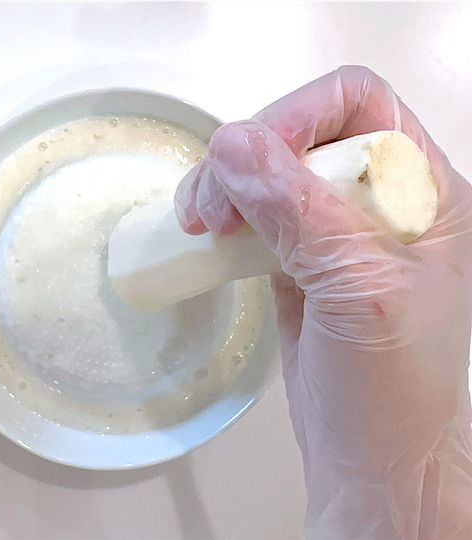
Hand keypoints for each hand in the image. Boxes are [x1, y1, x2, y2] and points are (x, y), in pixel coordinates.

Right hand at [175, 66, 471, 538]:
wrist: (371, 459)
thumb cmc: (393, 389)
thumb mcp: (360, 289)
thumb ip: (299, 211)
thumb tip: (235, 145)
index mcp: (420, 193)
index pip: (357, 105)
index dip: (299, 117)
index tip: (254, 161)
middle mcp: (376, 203)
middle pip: (301, 133)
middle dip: (247, 157)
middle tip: (213, 205)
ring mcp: (333, 232)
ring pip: (268, 172)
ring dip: (225, 185)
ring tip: (202, 223)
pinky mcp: (296, 261)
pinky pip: (252, 215)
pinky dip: (223, 216)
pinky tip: (209, 237)